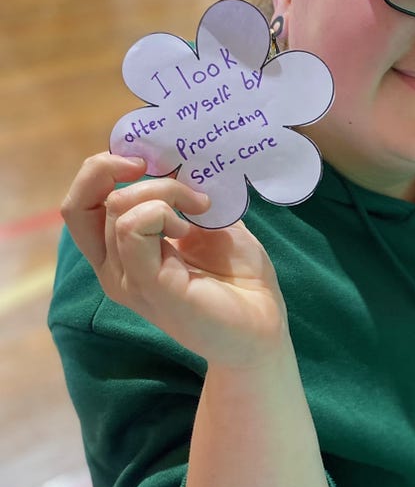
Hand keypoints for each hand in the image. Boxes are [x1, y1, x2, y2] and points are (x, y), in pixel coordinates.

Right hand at [61, 153, 288, 366]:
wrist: (262, 329)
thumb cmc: (239, 281)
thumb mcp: (211, 225)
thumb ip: (186, 198)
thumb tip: (179, 161)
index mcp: (123, 252)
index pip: (82, 204)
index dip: (101, 170)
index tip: (146, 158)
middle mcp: (114, 268)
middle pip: (79, 204)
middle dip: (109, 168)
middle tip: (154, 165)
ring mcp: (128, 280)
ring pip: (116, 208)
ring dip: (162, 191)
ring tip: (199, 207)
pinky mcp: (149, 286)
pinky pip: (133, 230)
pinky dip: (161, 212)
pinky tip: (188, 228)